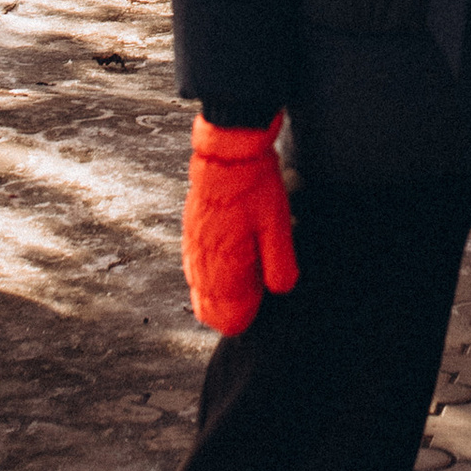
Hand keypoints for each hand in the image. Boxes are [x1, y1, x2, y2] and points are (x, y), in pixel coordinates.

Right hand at [182, 116, 298, 333]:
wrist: (227, 152)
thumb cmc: (253, 188)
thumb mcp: (277, 227)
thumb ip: (278, 264)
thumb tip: (280, 291)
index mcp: (222, 263)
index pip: (222, 311)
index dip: (238, 318)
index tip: (250, 317)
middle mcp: (202, 258)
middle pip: (205, 302)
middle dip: (223, 310)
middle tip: (242, 310)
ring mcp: (192, 242)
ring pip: (197, 283)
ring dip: (214, 292)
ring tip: (233, 292)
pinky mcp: (190, 227)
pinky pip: (193, 262)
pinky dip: (206, 272)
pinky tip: (219, 266)